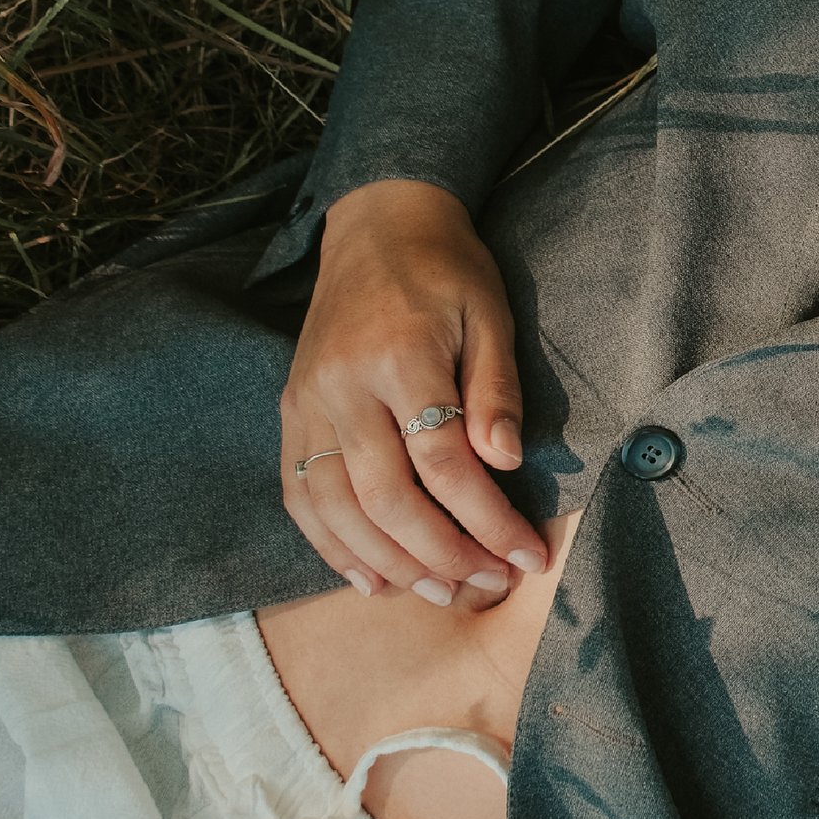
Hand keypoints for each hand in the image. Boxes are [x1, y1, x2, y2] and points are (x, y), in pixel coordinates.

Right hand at [280, 179, 545, 611]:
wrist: (377, 226)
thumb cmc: (447, 271)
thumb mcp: (491, 314)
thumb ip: (495, 389)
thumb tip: (504, 461)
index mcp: (399, 356)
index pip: (443, 462)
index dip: (488, 518)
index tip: (528, 554)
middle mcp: (342, 386)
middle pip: (386, 498)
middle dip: (443, 554)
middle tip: (489, 585)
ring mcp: (307, 402)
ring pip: (336, 508)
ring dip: (389, 563)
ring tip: (441, 591)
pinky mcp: (290, 413)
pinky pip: (299, 495)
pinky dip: (332, 545)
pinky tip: (371, 577)